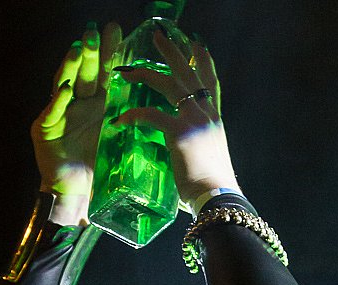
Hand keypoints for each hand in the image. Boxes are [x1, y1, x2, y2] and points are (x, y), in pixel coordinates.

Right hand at [31, 22, 121, 222]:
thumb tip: (167, 99)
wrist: (79, 197)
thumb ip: (135, 118)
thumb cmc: (101, 171)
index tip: (118, 30)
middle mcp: (77, 104)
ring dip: (72, 66)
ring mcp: (59, 115)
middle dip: (91, 52)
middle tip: (97, 31)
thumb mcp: (123, 139)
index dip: (110, 52)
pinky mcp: (44, 131)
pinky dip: (58, 101)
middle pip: (85, 73)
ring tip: (80, 49)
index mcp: (98, 104)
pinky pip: (52, 112)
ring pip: (65, 84)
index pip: (104, 73)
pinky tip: (66, 88)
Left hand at [116, 31, 240, 209]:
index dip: (203, 61)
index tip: (196, 44)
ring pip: (168, 84)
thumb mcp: (209, 157)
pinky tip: (120, 119)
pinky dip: (133, 116)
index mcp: (214, 118)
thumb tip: (187, 155)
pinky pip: (150, 116)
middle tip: (158, 36)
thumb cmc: (212, 185)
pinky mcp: (179, 132)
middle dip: (172, 51)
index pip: (210, 82)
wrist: (218, 195)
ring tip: (128, 70)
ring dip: (145, 74)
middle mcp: (206, 112)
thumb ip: (198, 146)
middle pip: (188, 72)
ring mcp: (194, 119)